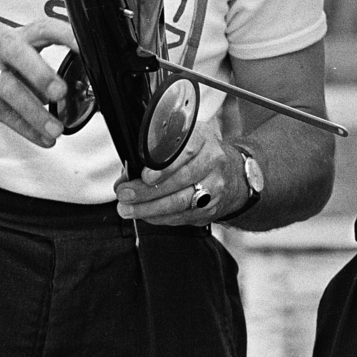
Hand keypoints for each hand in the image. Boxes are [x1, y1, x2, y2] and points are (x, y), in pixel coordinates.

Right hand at [0, 19, 76, 146]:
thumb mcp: (20, 68)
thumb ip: (45, 76)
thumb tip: (76, 93)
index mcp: (17, 38)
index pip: (42, 28)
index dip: (63, 34)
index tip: (83, 47)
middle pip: (17, 53)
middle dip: (40, 73)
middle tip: (60, 92)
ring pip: (10, 90)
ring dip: (36, 114)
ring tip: (56, 129)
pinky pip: (3, 113)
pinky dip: (26, 129)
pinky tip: (42, 138)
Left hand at [115, 120, 239, 226]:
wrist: (232, 174)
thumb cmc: (198, 154)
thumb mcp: (182, 141)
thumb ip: (156, 153)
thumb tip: (126, 175)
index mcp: (204, 138)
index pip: (186, 151)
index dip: (165, 166)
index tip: (145, 176)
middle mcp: (214, 161)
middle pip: (181, 180)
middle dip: (148, 191)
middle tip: (125, 194)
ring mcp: (215, 186)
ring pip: (181, 202)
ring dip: (150, 208)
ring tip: (128, 209)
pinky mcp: (211, 208)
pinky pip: (183, 216)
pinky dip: (160, 217)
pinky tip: (146, 215)